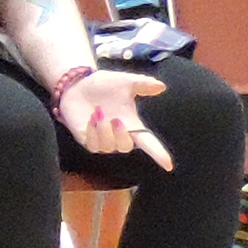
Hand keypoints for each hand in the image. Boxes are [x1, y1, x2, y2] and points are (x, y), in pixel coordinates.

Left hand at [54, 67, 171, 167]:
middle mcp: (118, 135)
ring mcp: (102, 139)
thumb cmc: (104, 85)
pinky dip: (92, 132)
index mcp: (132, 124)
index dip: (159, 154)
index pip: (149, 143)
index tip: (168, 165)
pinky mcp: (87, 140)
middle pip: (126, 147)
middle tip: (116, 119)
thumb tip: (161, 86)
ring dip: (104, 130)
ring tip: (98, 112)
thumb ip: (143, 84)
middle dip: (121, 135)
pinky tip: (91, 118)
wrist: (78, 84)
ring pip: (108, 147)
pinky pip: (93, 145)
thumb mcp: (125, 82)